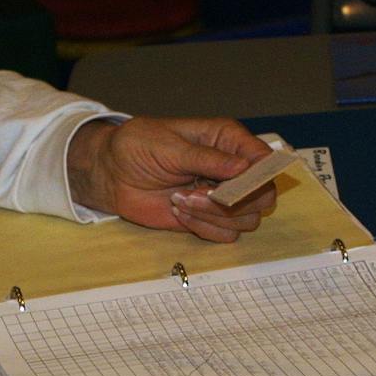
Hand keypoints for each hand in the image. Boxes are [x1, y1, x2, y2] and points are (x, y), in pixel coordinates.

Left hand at [66, 116, 277, 241]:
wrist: (111, 173)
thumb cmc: (137, 147)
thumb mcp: (170, 146)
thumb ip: (207, 158)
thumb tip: (243, 167)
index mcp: (227, 140)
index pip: (264, 160)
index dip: (259, 175)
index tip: (236, 184)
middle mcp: (232, 169)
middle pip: (263, 196)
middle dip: (236, 201)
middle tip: (202, 194)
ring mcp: (221, 197)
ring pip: (247, 219)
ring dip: (216, 216)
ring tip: (180, 200)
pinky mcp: (207, 219)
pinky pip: (225, 235)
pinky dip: (204, 228)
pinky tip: (179, 213)